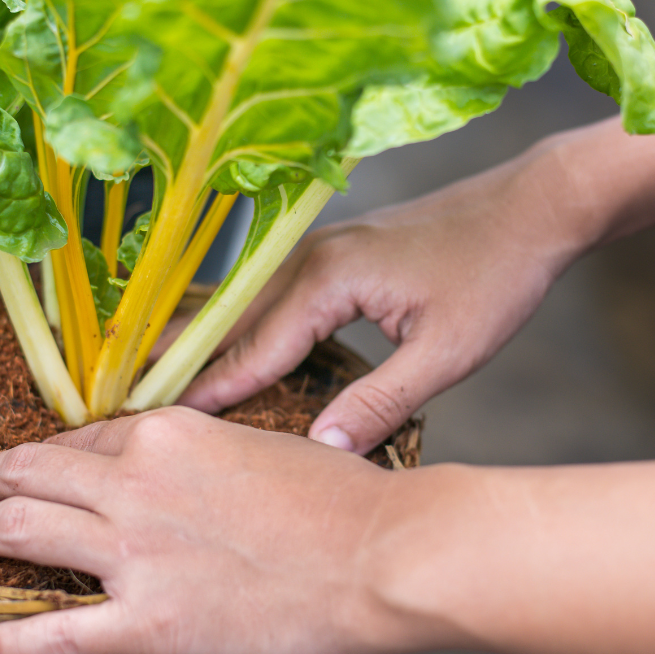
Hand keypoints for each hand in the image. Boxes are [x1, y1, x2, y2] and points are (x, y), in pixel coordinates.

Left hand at [0, 407, 445, 653]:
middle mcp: (134, 483)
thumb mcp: (261, 445)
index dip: (48, 454)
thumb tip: (179, 469)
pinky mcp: (147, 621)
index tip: (27, 463)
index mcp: (165, 434)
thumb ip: (202, 455)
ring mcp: (134, 553)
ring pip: (25, 533)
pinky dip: (10, 640)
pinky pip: (57, 632)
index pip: (83, 439)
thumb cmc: (342, 499)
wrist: (382, 555)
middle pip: (34, 474)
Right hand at [179, 146, 586, 453]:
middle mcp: (307, 257)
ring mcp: (316, 249)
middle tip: (122, 397)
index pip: (252, 348)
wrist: (532, 206)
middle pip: (228, 319)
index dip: (205, 390)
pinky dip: (232, 320)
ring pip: (240, 303)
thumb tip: (323, 447)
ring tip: (147, 369)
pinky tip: (215, 337)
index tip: (154, 422)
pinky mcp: (330, 252)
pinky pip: (264, 294)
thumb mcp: (448, 351)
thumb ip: (382, 401)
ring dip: (196, 336)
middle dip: (177, 359)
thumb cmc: (496, 274)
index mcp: (328, 279)